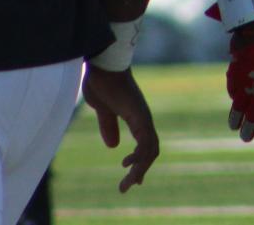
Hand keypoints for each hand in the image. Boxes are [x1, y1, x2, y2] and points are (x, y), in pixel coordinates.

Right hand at [81, 65, 159, 192]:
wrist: (103, 65)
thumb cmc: (102, 82)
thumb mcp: (103, 110)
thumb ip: (108, 125)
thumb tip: (113, 145)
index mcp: (136, 118)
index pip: (145, 144)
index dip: (140, 161)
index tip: (133, 178)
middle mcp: (143, 118)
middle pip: (151, 150)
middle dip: (140, 170)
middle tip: (128, 187)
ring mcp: (143, 116)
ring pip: (151, 149)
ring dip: (140, 168)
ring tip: (128, 183)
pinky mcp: (139, 115)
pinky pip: (146, 140)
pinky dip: (140, 155)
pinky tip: (128, 164)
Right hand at [226, 17, 253, 140]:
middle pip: (250, 118)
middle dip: (248, 130)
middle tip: (246, 138)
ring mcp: (243, 87)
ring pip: (237, 109)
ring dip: (236, 120)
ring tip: (234, 127)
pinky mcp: (233, 76)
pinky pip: (232, 92)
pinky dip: (233, 99)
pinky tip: (234, 101)